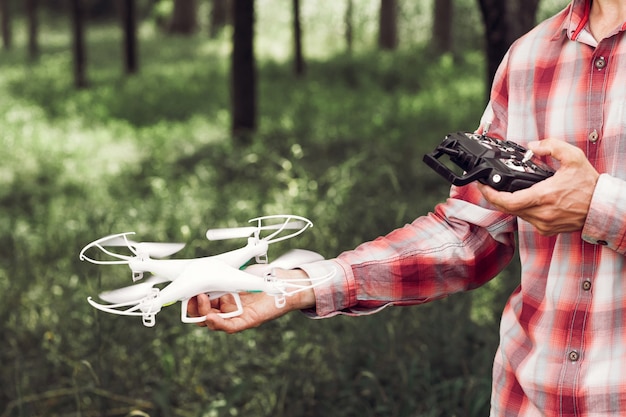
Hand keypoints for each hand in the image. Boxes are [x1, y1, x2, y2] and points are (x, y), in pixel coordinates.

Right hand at [187, 268, 314, 332]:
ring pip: (213, 322)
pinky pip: (230, 326)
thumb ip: (222, 271)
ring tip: (201, 298)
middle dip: (193, 306)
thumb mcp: (238, 271)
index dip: (192, 298)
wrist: (285, 281)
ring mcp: (237, 316)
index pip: (201, 303)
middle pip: (203, 315)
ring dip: (203, 313)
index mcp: (222, 298)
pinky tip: (211, 317)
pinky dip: (218, 323)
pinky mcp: (249, 321)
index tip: (186, 288)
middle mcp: (227, 309)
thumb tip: (202, 266)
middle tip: (191, 295)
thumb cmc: (263, 276)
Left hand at [477, 138, 599, 235]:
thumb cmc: (589, 185)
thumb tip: (532, 145)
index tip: (482, 185)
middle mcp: (540, 213)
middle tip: (488, 185)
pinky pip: (526, 219)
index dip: (490, 194)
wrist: (603, 207)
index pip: (507, 201)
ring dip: (509, 203)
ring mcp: (543, 224)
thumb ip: (551, 146)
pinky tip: (524, 199)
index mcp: (543, 196)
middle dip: (495, 196)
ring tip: (505, 190)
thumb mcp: (573, 157)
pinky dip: (522, 209)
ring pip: (516, 214)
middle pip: (507, 208)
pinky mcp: (546, 229)